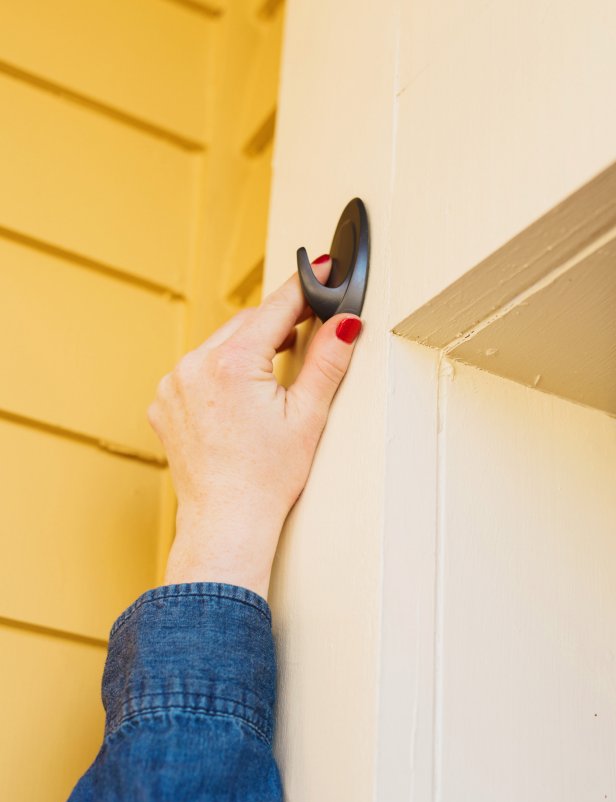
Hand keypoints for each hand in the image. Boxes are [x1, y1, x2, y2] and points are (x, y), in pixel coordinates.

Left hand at [147, 256, 362, 598]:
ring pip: (219, 346)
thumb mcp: (307, 416)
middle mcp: (193, 367)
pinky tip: (238, 402)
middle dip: (276, 327)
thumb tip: (345, 322)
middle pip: (245, 325)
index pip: (276, 308)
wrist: (227, 522)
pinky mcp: (163, 404)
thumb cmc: (267, 479)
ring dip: (246, 351)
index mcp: (231, 364)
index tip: (322, 266)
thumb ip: (327, 361)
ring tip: (270, 383)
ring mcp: (172, 386)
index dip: (304, 287)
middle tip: (305, 337)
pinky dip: (219, 374)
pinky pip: (196, 371)